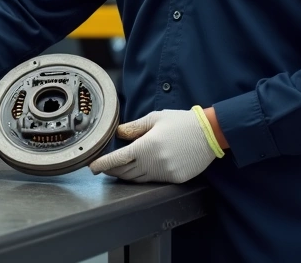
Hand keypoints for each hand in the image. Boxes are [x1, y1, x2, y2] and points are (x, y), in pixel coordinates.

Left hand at [88, 106, 223, 183]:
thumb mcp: (155, 119)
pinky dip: (142, 177)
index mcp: (147, 146)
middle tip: (102, 167)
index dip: (103, 164)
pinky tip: (138, 171)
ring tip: (116, 170)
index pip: (118, 159)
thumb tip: (119, 133)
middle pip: (125, 171)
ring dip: (125, 175)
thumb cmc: (181, 122)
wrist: (208, 133)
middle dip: (111, 170)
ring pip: (137, 179)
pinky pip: (153, 181)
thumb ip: (135, 127)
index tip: (92, 167)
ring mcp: (165, 173)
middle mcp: (154, 162)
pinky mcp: (174, 179)